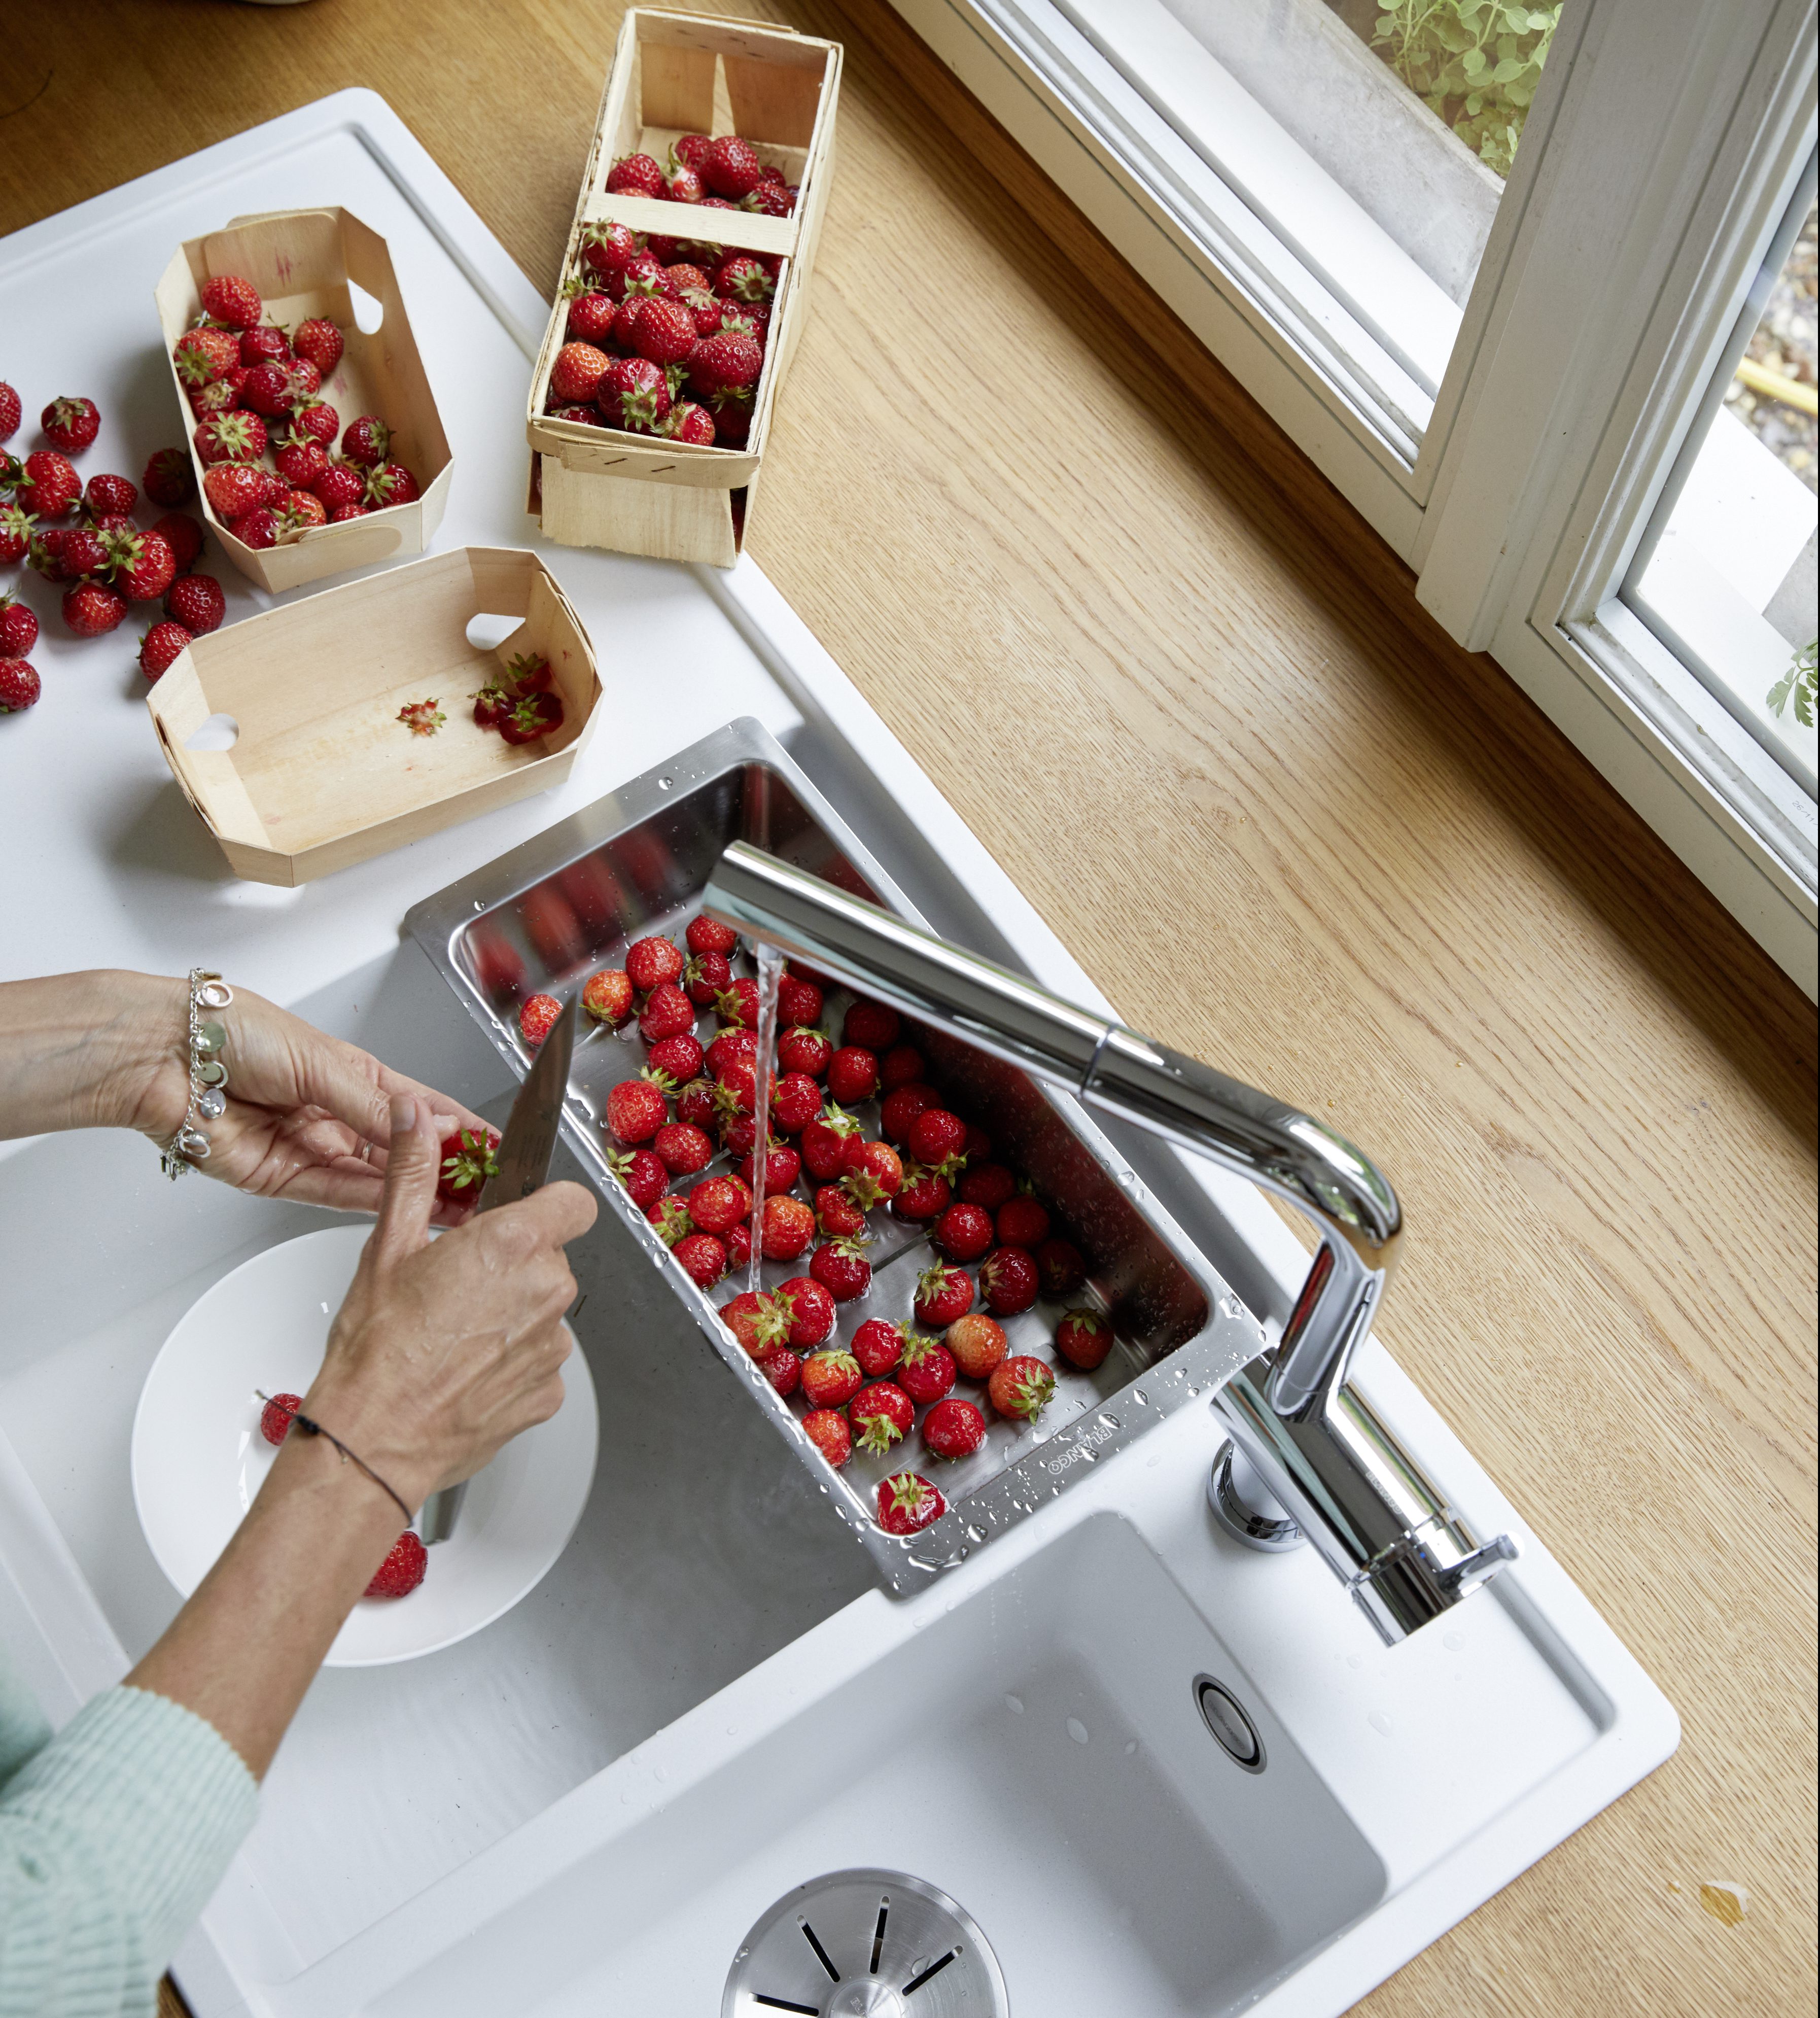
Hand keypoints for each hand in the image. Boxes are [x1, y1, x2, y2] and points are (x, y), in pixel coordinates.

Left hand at [106, 972, 490, 1220]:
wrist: (165, 1054)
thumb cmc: (233, 1031)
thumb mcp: (322, 1061)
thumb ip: (375, 1105)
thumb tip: (428, 1127)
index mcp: (352, 1075)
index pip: (419, 1108)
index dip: (459, 1127)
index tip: (495, 1144)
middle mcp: (334, 1113)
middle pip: (401, 1151)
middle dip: (444, 1169)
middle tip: (485, 1186)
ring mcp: (309, 1147)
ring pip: (373, 1178)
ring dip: (414, 1191)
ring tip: (458, 1203)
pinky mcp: (279, 1178)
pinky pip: (332, 1193)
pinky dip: (370, 1200)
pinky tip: (405, 1203)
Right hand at [301, 1095, 596, 1507]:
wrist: (372, 1439)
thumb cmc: (377, 1350)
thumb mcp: (389, 1246)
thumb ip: (414, 1172)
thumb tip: (417, 1118)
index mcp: (514, 1243)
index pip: (575, 1202)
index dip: (548, 1207)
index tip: (519, 1218)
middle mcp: (546, 1290)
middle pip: (552, 1259)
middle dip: (516, 1265)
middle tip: (459, 1287)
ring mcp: (552, 1345)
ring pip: (545, 1311)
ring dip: (513, 1315)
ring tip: (455, 1335)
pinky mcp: (549, 1392)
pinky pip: (540, 1361)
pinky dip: (512, 1362)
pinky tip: (467, 1370)